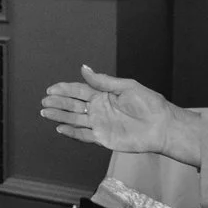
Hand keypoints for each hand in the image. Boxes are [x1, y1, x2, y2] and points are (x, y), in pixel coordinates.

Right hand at [39, 64, 200, 165]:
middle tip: (44, 101)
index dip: (65, 89)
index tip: (51, 89)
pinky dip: (71, 133)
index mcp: (104, 95)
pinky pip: (84, 136)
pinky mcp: (103, 138)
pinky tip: (60, 128)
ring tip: (45, 112)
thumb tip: (84, 68)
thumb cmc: (149, 104)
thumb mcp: (126, 87)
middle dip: (58, 102)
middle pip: (73, 105)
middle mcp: (99, 109)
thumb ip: (103, 81)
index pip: (79, 91)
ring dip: (59, 116)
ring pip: (74, 120)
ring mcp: (100, 124)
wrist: (163, 127)